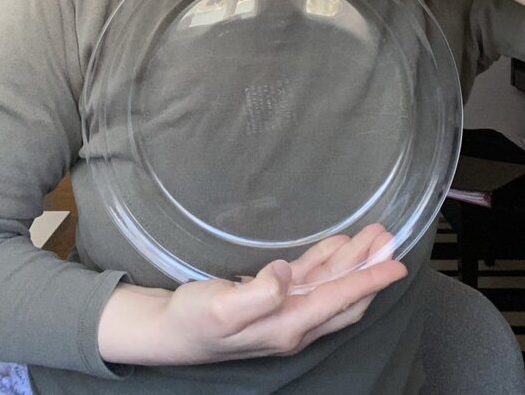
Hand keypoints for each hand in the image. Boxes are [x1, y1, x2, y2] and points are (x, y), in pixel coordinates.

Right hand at [98, 224, 406, 365]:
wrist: (169, 330)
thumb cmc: (193, 320)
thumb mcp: (223, 309)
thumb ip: (259, 293)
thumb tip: (286, 273)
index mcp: (287, 326)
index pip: (339, 300)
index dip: (369, 280)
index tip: (396, 264)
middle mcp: (293, 322)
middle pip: (343, 294)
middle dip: (368, 267)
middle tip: (388, 238)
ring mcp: (284, 312)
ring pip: (330, 285)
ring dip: (352, 260)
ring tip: (372, 236)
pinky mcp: (272, 300)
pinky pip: (309, 280)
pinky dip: (326, 261)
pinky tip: (336, 246)